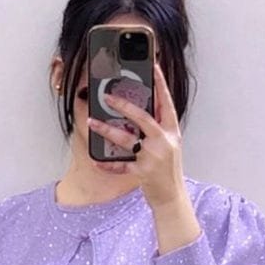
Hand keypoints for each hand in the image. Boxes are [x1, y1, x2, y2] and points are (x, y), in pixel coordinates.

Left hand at [86, 59, 185, 207]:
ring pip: (126, 138)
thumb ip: (157, 129)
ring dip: (107, 129)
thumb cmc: (167, 171)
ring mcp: (153, 157)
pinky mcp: (142, 172)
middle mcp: (164, 142)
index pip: (166, 102)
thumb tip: (137, 110)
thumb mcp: (168, 145)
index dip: (160, 83)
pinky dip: (107, 164)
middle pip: (142, 117)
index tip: (154, 66)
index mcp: (172, 132)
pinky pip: (120, 166)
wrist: (172, 198)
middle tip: (107, 96)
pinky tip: (96, 160)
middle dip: (124, 105)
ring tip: (92, 122)